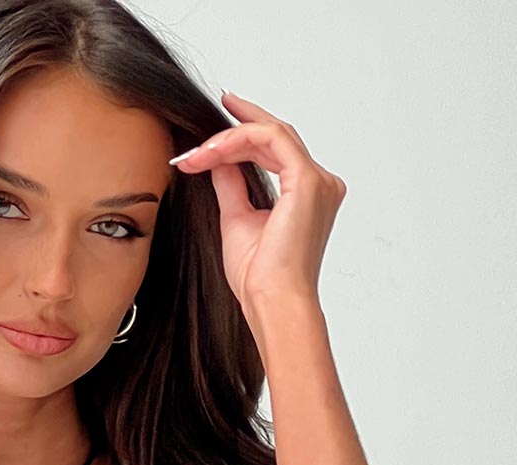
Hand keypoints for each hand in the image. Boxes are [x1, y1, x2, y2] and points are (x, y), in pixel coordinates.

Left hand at [170, 89, 345, 324]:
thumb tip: (218, 161)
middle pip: (275, 136)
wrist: (272, 302)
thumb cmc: (260, 278)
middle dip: (237, 126)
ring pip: (270, 134)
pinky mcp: (306, 180)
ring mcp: (317, 180)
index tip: (214, 134)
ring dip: (229, 138)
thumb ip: (232, 186)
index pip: (276, 151)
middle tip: (212, 111)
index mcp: (307, 196)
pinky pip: (270, 140)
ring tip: (197, 152)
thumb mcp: (237, 220)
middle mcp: (319, 184)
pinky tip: (211, 152)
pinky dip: (237, 141)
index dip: (243, 137)